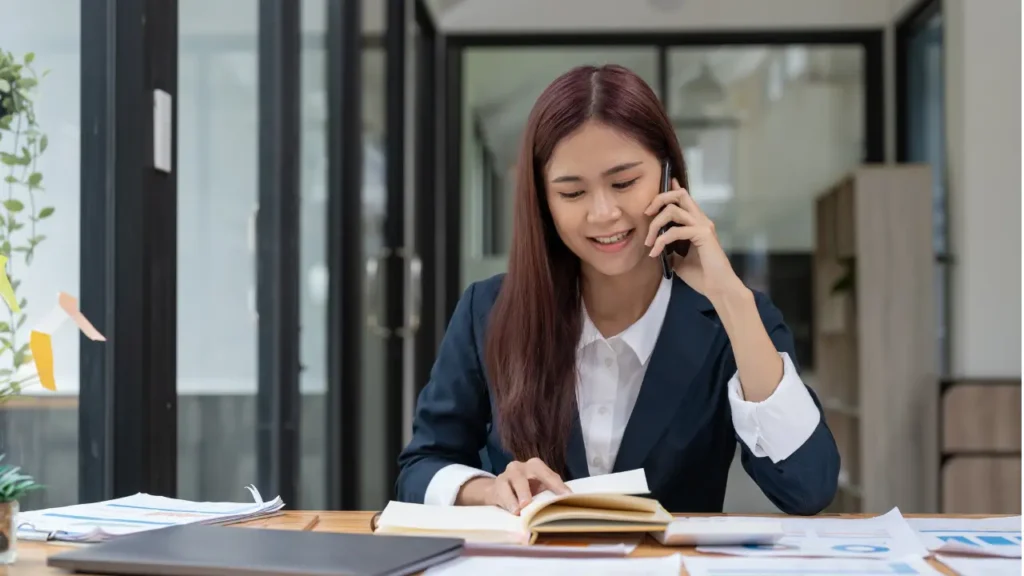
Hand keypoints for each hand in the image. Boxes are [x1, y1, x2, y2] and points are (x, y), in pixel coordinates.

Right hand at [457, 458, 570, 513]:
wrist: (499, 491)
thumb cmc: (526, 490)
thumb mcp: (540, 489)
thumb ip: (552, 493)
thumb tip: (569, 502)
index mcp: (536, 466)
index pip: (549, 475)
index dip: (558, 486)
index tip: (568, 497)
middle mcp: (521, 467)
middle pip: (528, 474)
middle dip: (529, 489)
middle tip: (530, 503)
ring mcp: (507, 474)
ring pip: (512, 483)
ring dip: (516, 497)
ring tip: (519, 510)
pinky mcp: (497, 485)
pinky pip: (501, 493)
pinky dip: (507, 503)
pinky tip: (512, 511)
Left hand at [643, 179, 743, 298]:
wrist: (717, 288)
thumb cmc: (701, 276)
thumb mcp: (679, 260)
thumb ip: (671, 249)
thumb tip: (658, 247)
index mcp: (697, 223)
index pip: (684, 198)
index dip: (671, 188)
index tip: (662, 183)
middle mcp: (701, 220)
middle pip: (679, 194)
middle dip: (659, 199)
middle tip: (646, 214)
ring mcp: (703, 225)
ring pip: (673, 210)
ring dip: (655, 224)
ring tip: (649, 242)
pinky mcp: (703, 234)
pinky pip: (675, 231)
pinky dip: (661, 240)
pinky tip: (656, 252)